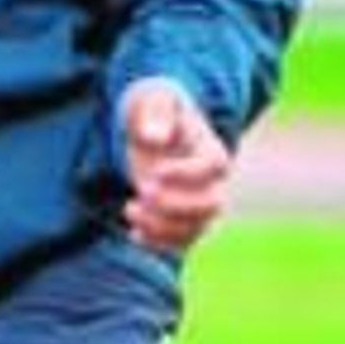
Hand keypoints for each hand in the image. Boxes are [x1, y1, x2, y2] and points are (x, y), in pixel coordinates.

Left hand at [121, 80, 230, 251]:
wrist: (152, 126)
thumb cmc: (154, 109)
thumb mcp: (151, 100)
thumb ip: (154, 113)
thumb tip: (154, 138)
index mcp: (210, 147)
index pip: (215, 167)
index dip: (187, 174)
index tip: (155, 171)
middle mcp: (212, 180)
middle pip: (212, 205)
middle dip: (175, 205)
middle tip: (143, 189)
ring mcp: (199, 202)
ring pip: (197, 228)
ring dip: (162, 227)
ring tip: (129, 208)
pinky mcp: (183, 218)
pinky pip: (181, 242)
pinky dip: (158, 243)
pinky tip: (133, 232)